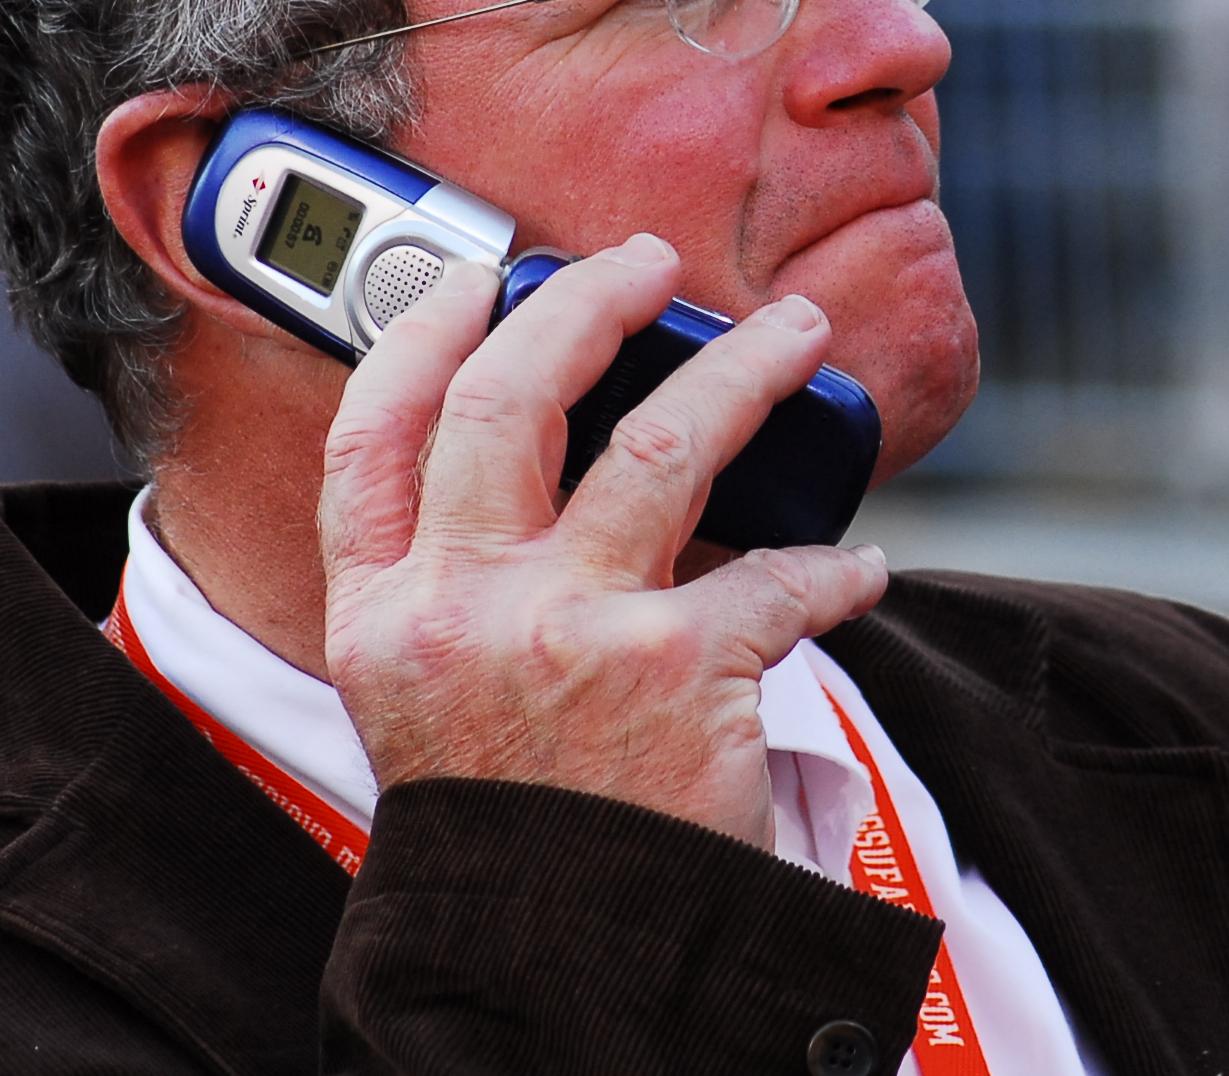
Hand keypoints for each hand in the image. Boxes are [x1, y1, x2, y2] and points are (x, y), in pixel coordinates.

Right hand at [315, 236, 890, 847]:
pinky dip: (832, 571)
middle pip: (509, 400)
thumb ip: (457, 594)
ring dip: (744, 372)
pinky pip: (778, 579)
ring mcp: (562, 632)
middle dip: (588, 305)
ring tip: (795, 336)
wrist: (567, 961)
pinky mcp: (672, 670)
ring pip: (663, 443)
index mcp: (380, 618)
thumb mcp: (429, 707)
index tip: (479, 277)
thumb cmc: (519, 828)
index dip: (422, 335)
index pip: (370, 439)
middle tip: (647, 265)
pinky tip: (858, 573)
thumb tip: (558, 461)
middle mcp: (457, 610)